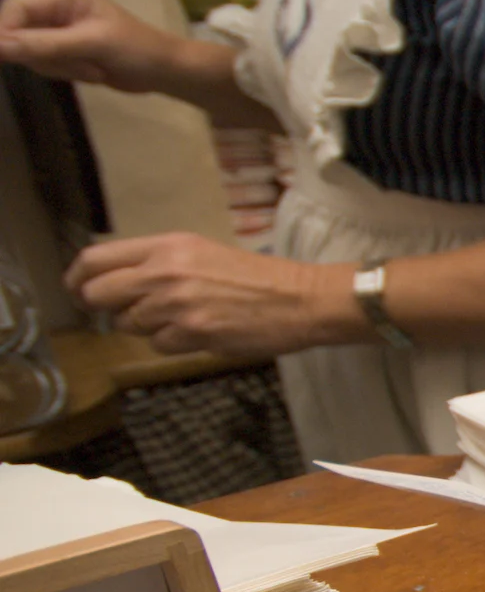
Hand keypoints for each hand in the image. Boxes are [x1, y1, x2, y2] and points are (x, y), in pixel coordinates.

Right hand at [0, 0, 186, 92]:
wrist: (161, 70)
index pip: (14, 9)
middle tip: (80, 63)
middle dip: (45, 55)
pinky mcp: (56, 44)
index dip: (5, 34)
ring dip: (59, 66)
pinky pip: (39, 62)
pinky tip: (91, 70)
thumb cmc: (135, 50)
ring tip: (92, 67)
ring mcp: (52, 24)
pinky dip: (63, 71)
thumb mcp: (91, 45)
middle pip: (15, 31)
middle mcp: (51, 2)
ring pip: (25, 51)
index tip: (4, 57)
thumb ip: (42, 45)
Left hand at [65, 234, 366, 357]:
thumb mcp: (201, 252)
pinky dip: (173, 343)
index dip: (77, 279)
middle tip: (120, 313)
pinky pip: (157, 345)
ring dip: (146, 327)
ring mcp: (176, 304)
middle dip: (103, 308)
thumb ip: (158, 263)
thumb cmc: (256, 277)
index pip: (95, 259)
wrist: (300, 298)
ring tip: (181, 319)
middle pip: (98, 294)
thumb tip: (118, 284)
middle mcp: (164, 271)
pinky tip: (200, 332)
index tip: (79, 290)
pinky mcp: (192, 333)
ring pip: (127, 324)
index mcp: (166, 246)